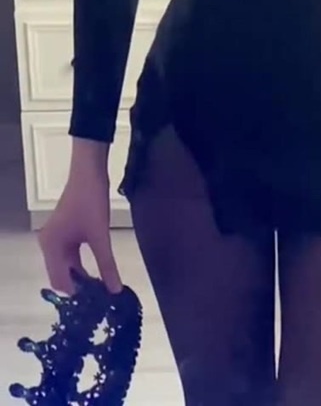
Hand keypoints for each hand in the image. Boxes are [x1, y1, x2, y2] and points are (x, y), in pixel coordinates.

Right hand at [38, 150, 121, 295]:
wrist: (89, 172)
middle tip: (101, 301)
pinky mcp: (66, 232)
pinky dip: (84, 264)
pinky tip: (99, 272)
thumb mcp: (100, 236)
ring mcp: (57, 238)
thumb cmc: (91, 203)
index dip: (78, 295)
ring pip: (68, 266)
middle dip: (80, 287)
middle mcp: (49, 244)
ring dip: (83, 276)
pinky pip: (72, 255)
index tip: (96, 306)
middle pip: (62, 275)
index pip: (60, 282)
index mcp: (51, 247)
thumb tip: (115, 290)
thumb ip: (107, 265)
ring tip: (102, 290)